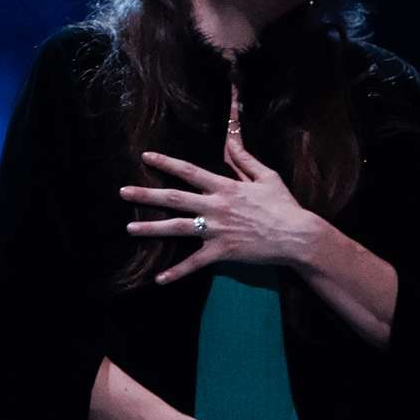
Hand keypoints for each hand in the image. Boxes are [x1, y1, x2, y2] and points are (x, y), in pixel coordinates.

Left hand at [119, 87, 320, 282]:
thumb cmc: (284, 206)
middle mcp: (216, 207)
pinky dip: (177, 272)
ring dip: (151, 229)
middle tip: (122, 192)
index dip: (166, 163)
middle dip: (146, 195)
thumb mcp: (267, 176)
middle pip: (174, 199)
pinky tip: (159, 279)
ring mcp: (216, 230)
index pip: (189, 171)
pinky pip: (195, 264)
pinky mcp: (222, 252)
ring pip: (177, 228)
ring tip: (130, 229)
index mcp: (225, 187)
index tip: (146, 157)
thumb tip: (230, 140)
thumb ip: (244, 160)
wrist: (297, 236)